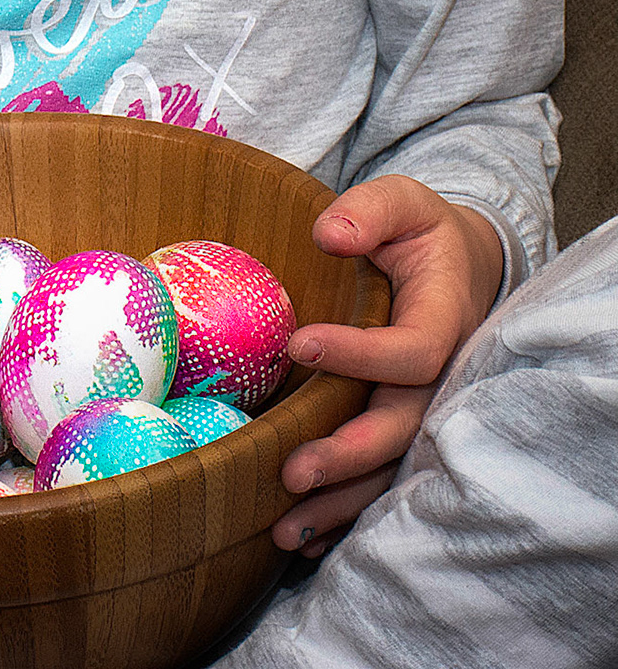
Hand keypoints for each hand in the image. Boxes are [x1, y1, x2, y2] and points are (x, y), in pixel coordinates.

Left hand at [273, 176, 502, 555]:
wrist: (454, 264)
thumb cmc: (419, 232)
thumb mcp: (402, 202)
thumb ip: (369, 212)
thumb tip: (328, 233)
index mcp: (441, 323)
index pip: (409, 352)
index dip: (359, 354)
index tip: (298, 342)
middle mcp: (436, 376)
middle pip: (400, 429)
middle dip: (348, 455)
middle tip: (292, 470)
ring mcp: (418, 406)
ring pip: (387, 467)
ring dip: (340, 502)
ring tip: (286, 528)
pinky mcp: (397, 422)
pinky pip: (378, 475)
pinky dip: (344, 510)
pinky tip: (306, 538)